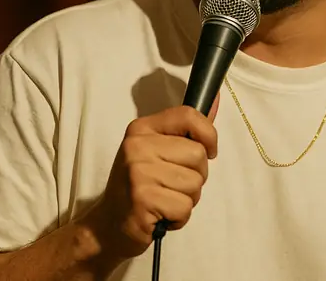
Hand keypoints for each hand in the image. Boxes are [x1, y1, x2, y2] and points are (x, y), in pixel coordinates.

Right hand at [83, 96, 220, 261]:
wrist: (109, 225)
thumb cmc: (140, 186)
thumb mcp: (157, 151)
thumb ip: (187, 130)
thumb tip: (216, 100)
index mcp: (142, 128)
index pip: (188, 115)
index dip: (208, 134)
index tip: (208, 151)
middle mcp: (137, 146)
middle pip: (197, 154)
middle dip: (196, 176)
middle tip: (173, 186)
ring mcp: (138, 172)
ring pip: (195, 183)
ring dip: (187, 199)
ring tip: (165, 201)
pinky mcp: (142, 199)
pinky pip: (185, 207)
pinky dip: (179, 218)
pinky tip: (161, 215)